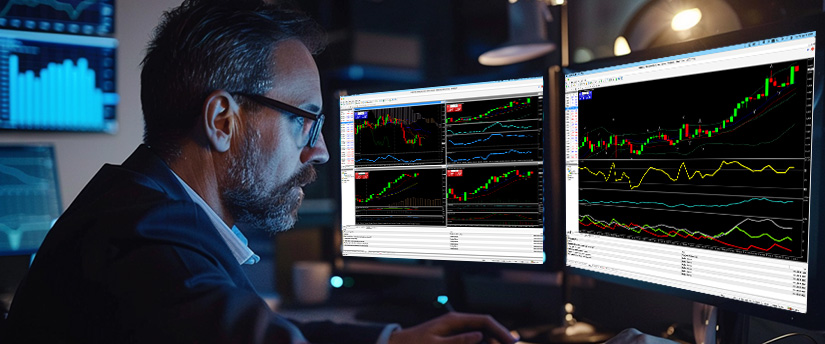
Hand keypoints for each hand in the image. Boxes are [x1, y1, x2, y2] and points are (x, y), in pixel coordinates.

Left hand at [388, 312, 516, 343]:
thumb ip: (458, 341)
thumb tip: (480, 336)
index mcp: (454, 320)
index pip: (484, 320)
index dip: (500, 330)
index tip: (511, 341)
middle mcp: (457, 322)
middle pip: (485, 327)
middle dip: (498, 337)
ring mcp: (455, 330)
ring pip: (480, 335)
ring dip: (490, 343)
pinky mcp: (452, 337)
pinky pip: (470, 340)